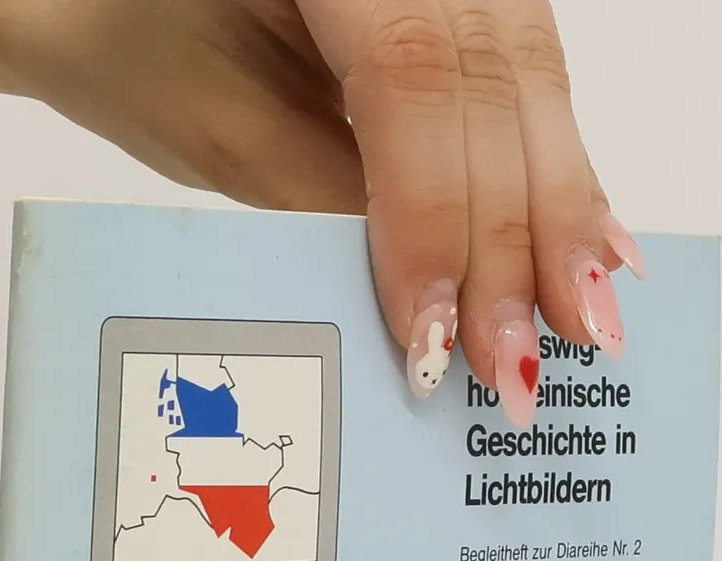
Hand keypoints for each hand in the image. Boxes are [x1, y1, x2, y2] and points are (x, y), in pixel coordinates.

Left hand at [0, 0, 645, 421]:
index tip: (439, 337)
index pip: (416, 76)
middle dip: (519, 235)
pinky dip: (557, 168)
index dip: (439, 217)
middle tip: (524, 363)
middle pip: (497, 80)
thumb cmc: (128, 35)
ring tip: (583, 324)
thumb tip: (434, 302)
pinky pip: (529, 74)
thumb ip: (325, 199)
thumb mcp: (214, 124)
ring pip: (533, 77)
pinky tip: (594, 245)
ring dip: (560, 210)